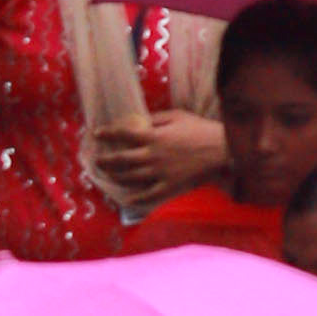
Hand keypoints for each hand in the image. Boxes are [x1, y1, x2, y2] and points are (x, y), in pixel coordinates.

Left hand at [94, 109, 212, 214]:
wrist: (220, 148)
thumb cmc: (199, 129)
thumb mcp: (177, 116)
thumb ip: (156, 118)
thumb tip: (139, 120)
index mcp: (153, 136)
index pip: (123, 134)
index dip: (107, 133)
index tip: (97, 134)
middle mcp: (151, 156)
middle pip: (121, 159)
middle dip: (105, 159)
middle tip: (96, 160)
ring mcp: (158, 173)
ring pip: (129, 177)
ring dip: (115, 176)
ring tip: (107, 175)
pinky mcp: (168, 185)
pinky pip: (148, 195)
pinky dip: (135, 198)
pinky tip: (127, 199)